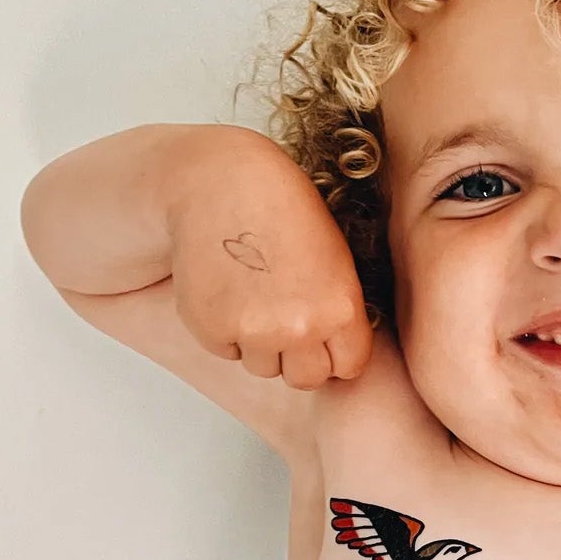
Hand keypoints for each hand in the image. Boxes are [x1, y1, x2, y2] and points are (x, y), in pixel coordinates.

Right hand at [162, 133, 371, 390]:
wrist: (220, 182)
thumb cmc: (281, 210)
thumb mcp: (333, 256)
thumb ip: (338, 309)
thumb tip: (337, 354)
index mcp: (340, 307)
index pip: (348, 366)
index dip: (334, 352)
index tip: (321, 336)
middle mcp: (300, 327)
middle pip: (305, 378)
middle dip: (296, 357)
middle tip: (283, 318)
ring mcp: (254, 331)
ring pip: (263, 367)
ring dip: (258, 344)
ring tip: (253, 294)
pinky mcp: (212, 329)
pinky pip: (226, 351)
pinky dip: (224, 331)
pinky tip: (226, 289)